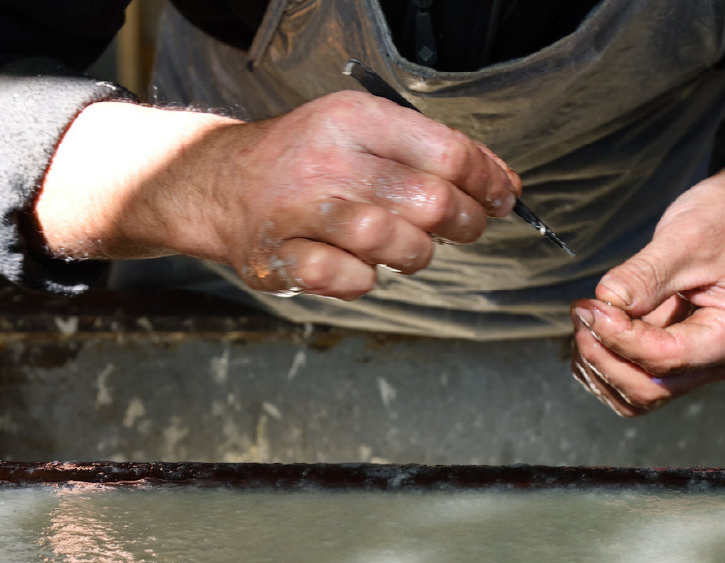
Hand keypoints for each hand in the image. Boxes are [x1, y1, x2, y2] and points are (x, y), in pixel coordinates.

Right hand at [33, 93, 519, 298]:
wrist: (220, 184)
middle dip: (462, 223)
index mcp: (353, 119)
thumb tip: (504, 183)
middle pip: (427, 201)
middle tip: (462, 228)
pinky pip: (347, 280)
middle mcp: (325, 160)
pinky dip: (365, 282)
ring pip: (391, 242)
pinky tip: (360, 268)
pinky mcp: (279, 258)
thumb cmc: (305, 161)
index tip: (500, 198)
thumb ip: (432, 152)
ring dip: (416, 255)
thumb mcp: (364, 132)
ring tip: (408, 250)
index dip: (487, 182)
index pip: (446, 152)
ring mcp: (298, 211)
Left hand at [569, 142, 724, 416]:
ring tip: (586, 321)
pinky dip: (608, 364)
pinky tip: (594, 331)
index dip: (619, 337)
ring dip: (602, 366)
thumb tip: (606, 303)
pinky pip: (638, 378)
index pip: (665, 357)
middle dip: (605, 357)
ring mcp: (701, 360)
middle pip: (650, 389)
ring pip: (639, 392)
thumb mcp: (688, 238)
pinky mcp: (681, 352)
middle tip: (583, 315)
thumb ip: (645, 276)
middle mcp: (722, 359)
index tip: (590, 308)